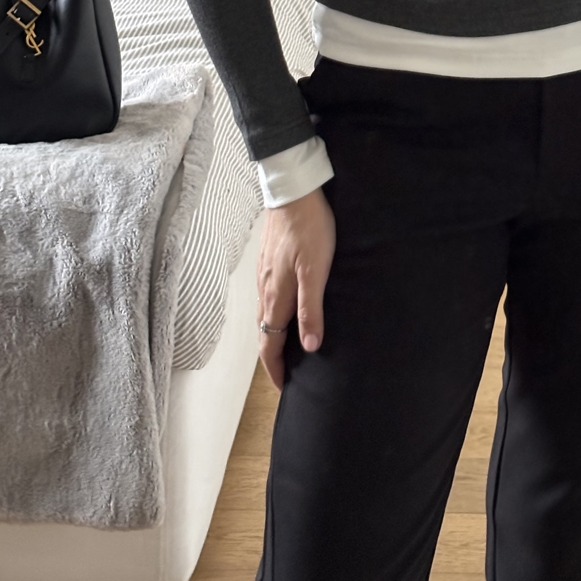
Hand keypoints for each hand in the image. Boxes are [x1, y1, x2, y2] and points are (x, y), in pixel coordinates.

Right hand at [256, 185, 335, 390]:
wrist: (293, 192)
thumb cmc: (309, 229)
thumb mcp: (317, 271)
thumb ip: (311, 309)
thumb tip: (310, 346)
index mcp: (276, 296)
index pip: (270, 344)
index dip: (275, 370)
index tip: (285, 388)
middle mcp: (265, 289)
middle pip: (264, 333)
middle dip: (273, 358)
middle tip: (287, 375)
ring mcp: (263, 275)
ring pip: (265, 315)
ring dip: (273, 337)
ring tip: (288, 349)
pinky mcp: (267, 261)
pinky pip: (266, 298)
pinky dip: (273, 315)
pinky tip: (285, 310)